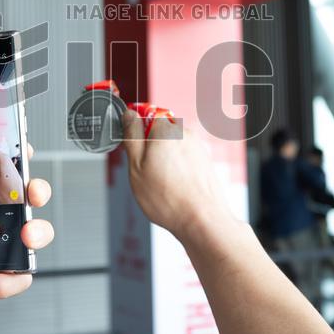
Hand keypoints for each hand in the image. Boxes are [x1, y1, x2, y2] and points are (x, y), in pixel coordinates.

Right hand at [120, 110, 235, 241]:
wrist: (202, 220)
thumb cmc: (169, 199)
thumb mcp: (136, 167)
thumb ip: (132, 136)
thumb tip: (129, 115)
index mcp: (165, 129)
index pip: (145, 113)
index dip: (135, 131)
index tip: (132, 146)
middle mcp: (184, 133)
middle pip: (159, 130)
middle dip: (150, 147)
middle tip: (145, 170)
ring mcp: (197, 146)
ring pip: (171, 146)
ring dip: (163, 159)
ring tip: (162, 183)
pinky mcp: (204, 160)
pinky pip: (183, 158)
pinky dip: (177, 169)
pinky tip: (174, 187)